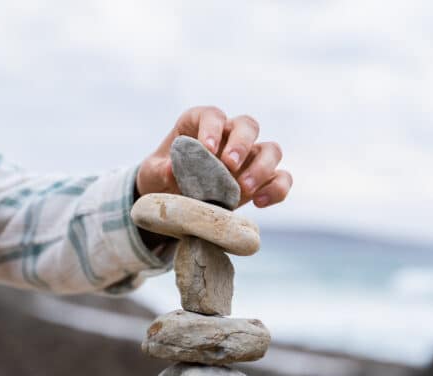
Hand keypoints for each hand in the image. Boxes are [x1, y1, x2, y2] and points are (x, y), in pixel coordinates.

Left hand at [136, 106, 292, 207]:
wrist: (172, 198)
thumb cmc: (161, 177)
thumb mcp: (151, 174)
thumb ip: (158, 170)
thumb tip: (171, 170)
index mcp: (200, 124)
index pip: (212, 115)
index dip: (212, 128)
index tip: (207, 149)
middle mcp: (229, 136)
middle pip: (247, 125)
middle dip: (241, 143)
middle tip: (229, 165)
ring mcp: (249, 158)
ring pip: (271, 150)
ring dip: (262, 167)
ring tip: (243, 188)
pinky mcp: (261, 181)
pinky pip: (281, 179)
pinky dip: (277, 189)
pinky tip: (260, 203)